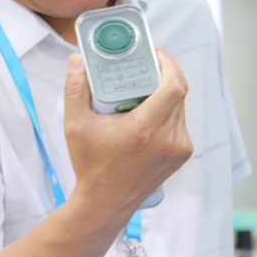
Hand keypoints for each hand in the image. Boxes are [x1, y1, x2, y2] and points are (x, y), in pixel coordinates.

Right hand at [63, 49, 193, 211]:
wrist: (105, 203)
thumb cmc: (91, 167)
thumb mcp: (75, 126)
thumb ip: (75, 89)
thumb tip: (78, 61)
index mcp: (145, 129)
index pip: (174, 86)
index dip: (169, 63)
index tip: (155, 53)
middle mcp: (167, 139)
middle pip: (179, 92)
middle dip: (165, 73)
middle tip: (146, 64)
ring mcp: (178, 148)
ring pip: (181, 106)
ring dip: (167, 92)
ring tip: (146, 85)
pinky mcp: (181, 154)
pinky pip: (180, 122)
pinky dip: (169, 111)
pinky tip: (151, 108)